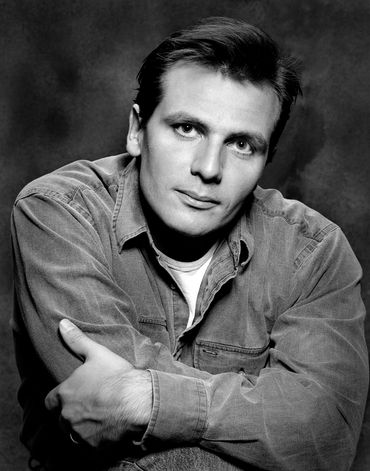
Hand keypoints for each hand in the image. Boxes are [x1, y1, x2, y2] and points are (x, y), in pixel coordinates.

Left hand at [45, 319, 151, 446]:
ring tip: (98, 418)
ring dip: (81, 427)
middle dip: (72, 413)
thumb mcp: (97, 353)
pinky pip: (88, 446)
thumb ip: (76, 340)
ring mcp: (80, 433)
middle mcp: (68, 416)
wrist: (138, 400)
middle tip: (90, 405)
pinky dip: (93, 440)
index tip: (71, 395)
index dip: (60, 398)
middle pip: (62, 418)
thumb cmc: (117, 376)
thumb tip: (62, 324)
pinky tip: (106, 429)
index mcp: (65, 394)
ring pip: (73, 433)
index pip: (50, 401)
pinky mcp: (93, 447)